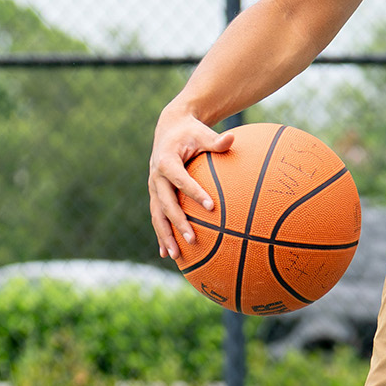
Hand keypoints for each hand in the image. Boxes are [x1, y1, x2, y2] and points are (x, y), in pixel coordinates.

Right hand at [148, 102, 233, 259]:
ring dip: (166, 236)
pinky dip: (161, 235)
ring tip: (176, 255)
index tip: (211, 207)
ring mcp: (154, 188)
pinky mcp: (155, 195)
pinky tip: (167, 254)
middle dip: (178, 222)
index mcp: (167, 161)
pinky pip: (157, 217)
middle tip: (193, 238)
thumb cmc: (191, 133)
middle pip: (166, 203)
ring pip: (158, 215)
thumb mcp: (203, 133)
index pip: (181, 180)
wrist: (170, 129)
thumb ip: (217, 141)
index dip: (195, 193)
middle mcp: (156, 177)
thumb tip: (232, 137)